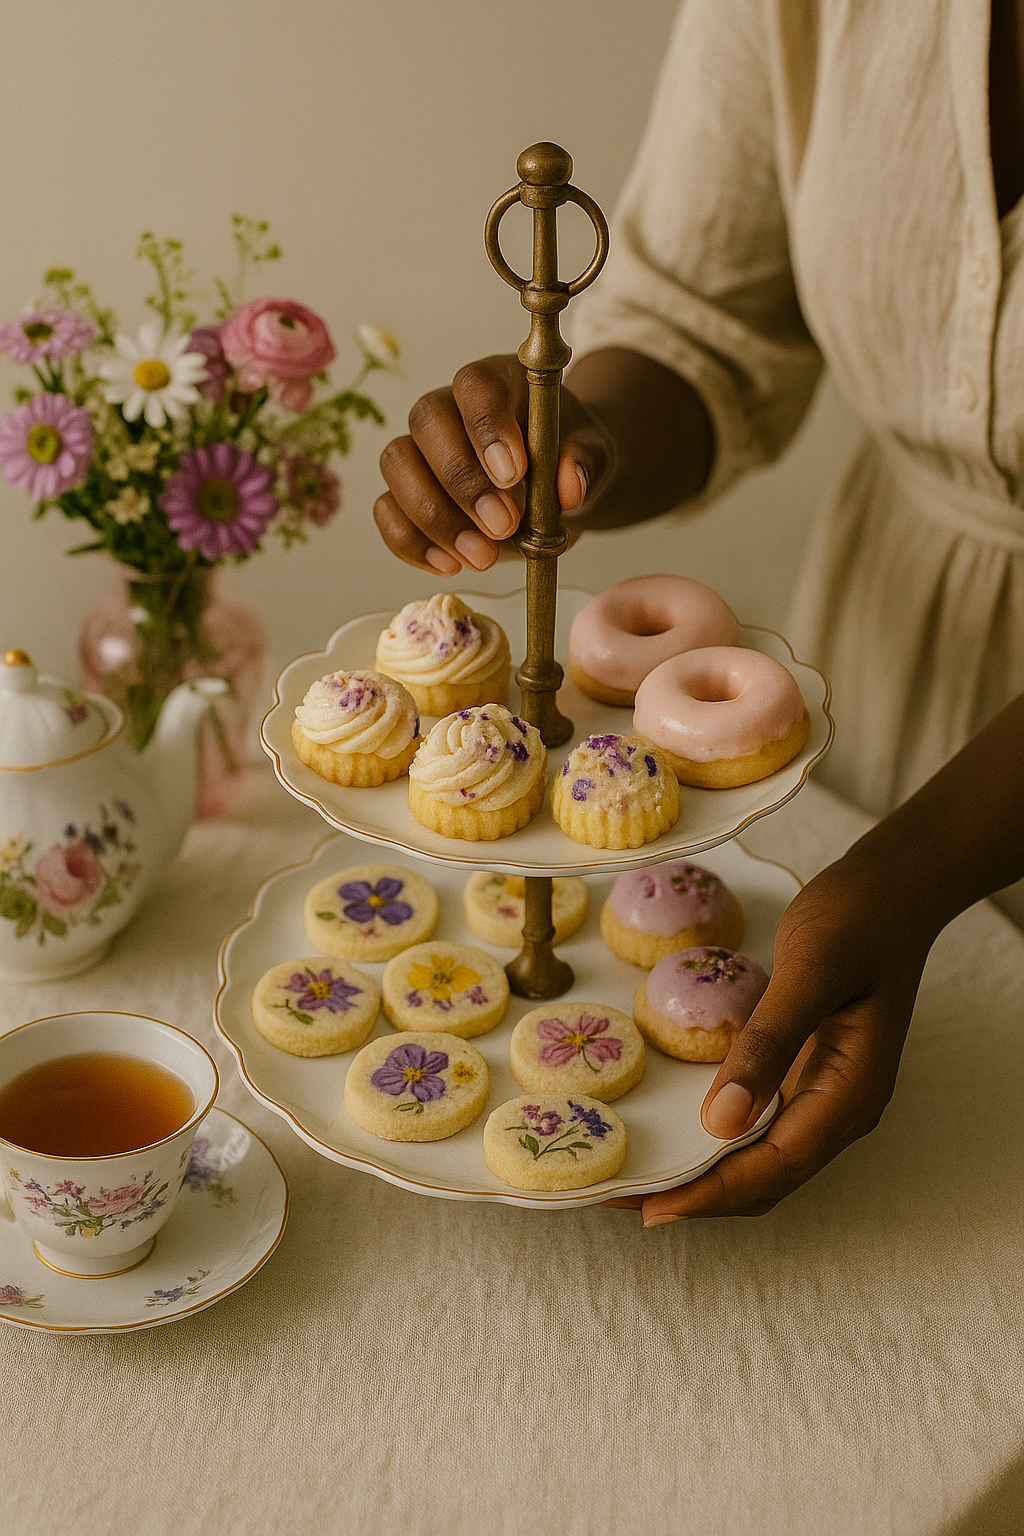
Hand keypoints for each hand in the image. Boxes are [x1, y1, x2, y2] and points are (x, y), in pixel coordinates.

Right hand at [374, 353, 614, 574]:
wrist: (553, 490)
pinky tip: (451, 564)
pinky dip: (412, 542)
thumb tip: (570, 487)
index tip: (513, 474)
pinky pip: (386, 511)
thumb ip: (584, 462)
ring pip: (397, 464)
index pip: (475, 386)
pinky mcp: (402, 493)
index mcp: (495, 382)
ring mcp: (418, 449)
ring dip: (435, 517)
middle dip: (463, 482)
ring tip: (483, 557)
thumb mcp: (592, 455)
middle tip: (504, 526)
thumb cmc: (566, 460)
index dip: (487, 427)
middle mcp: (446, 408)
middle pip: (428, 423)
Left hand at [605, 847, 935, 1223]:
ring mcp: (826, 1092)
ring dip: (703, 1173)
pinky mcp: (807, 1071)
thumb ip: (770, 1043)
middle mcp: (841, 1107)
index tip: (650, 1206)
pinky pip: (759, 1122)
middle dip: (696, 1195)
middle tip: (618, 1195)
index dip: (710, 1194)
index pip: (775, 1168)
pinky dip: (716, 1137)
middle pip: (765, 1179)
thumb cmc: (858, 919)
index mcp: (852, 1093)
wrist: (895, 886)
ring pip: (761, 1158)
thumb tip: (722, 1121)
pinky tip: (676, 1127)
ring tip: (636, 1173)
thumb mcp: (810, 970)